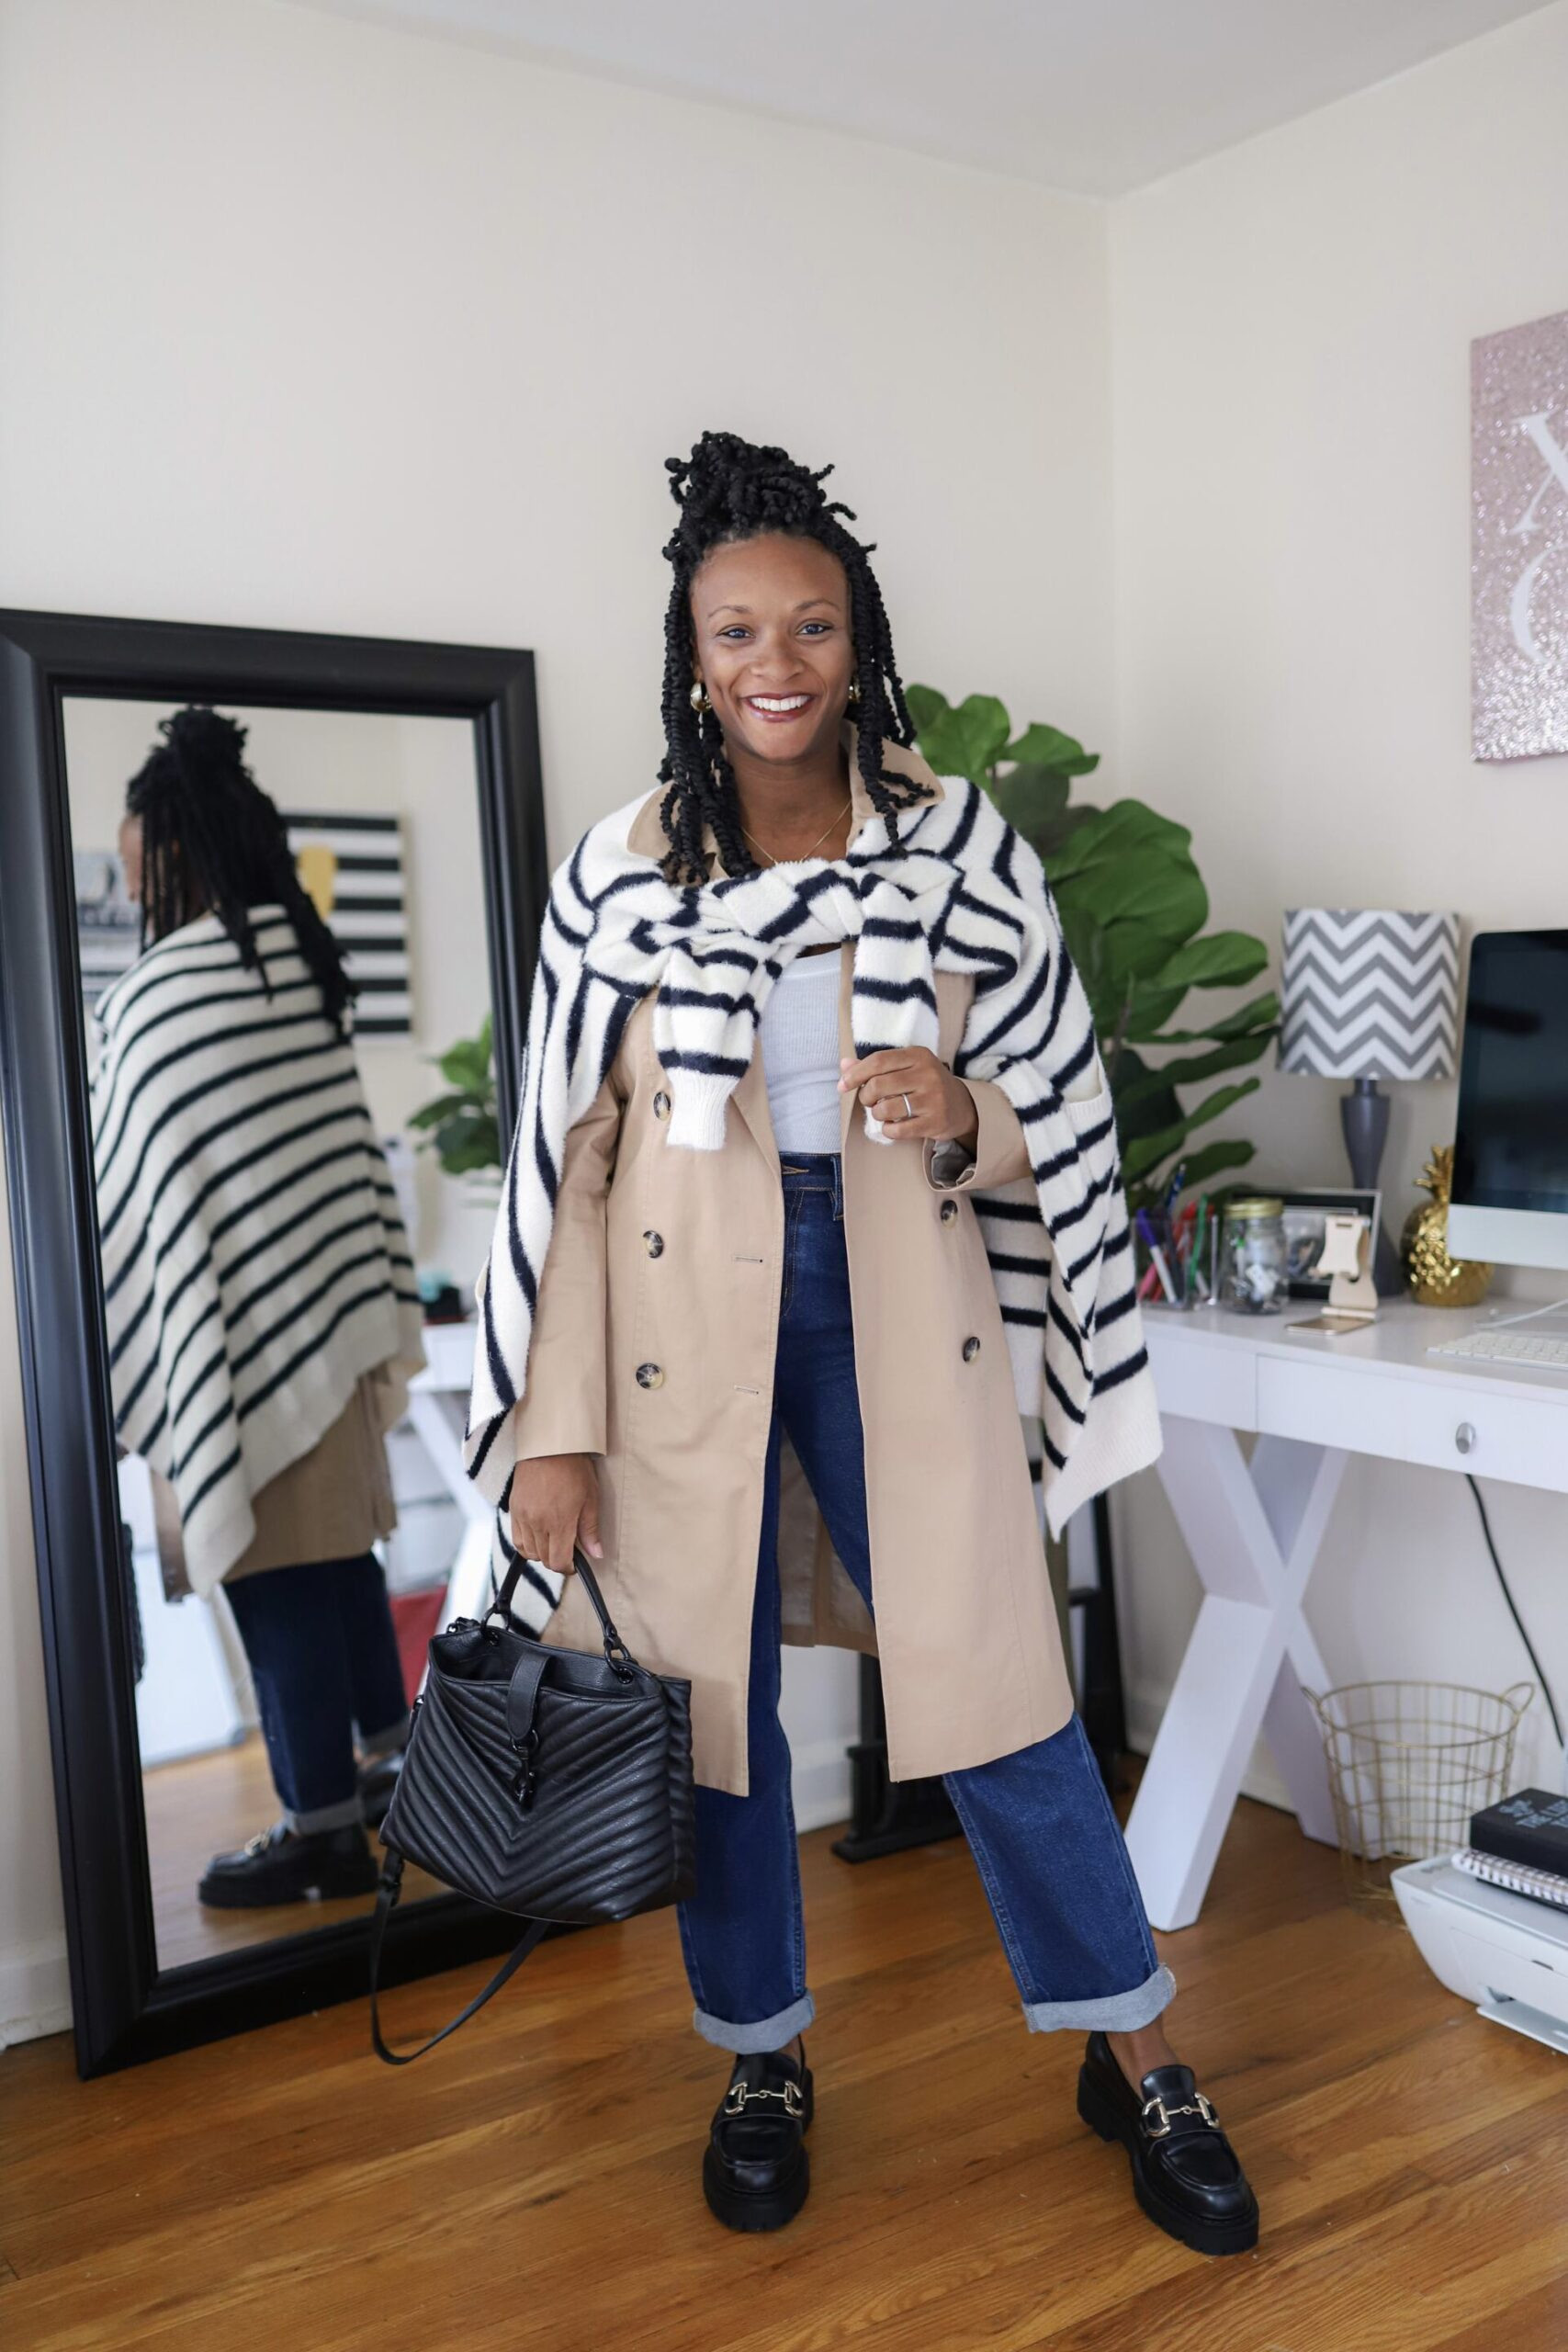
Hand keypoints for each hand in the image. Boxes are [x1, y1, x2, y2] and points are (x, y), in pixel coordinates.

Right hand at [509, 1453, 601, 1573]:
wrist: (548, 1446)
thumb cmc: (573, 1469)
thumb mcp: (590, 1498)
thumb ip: (590, 1530)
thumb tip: (596, 1554)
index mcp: (560, 1522)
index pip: (559, 1561)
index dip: (568, 1568)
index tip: (575, 1564)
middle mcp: (538, 1523)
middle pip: (544, 1559)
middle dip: (557, 1560)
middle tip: (568, 1551)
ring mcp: (523, 1517)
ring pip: (529, 1552)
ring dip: (542, 1553)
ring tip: (554, 1541)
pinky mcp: (513, 1509)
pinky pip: (517, 1539)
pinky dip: (527, 1544)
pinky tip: (538, 1535)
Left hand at [837, 1047, 978, 1149]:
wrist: (961, 1106)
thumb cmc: (925, 1084)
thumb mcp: (905, 1067)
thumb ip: (875, 1066)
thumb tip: (844, 1064)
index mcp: (918, 1055)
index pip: (878, 1061)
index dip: (856, 1074)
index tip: (843, 1085)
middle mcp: (927, 1074)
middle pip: (878, 1085)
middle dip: (865, 1096)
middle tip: (869, 1101)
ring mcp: (933, 1099)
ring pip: (885, 1108)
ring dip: (876, 1113)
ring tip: (883, 1112)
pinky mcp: (935, 1122)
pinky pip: (897, 1130)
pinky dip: (887, 1130)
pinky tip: (892, 1126)